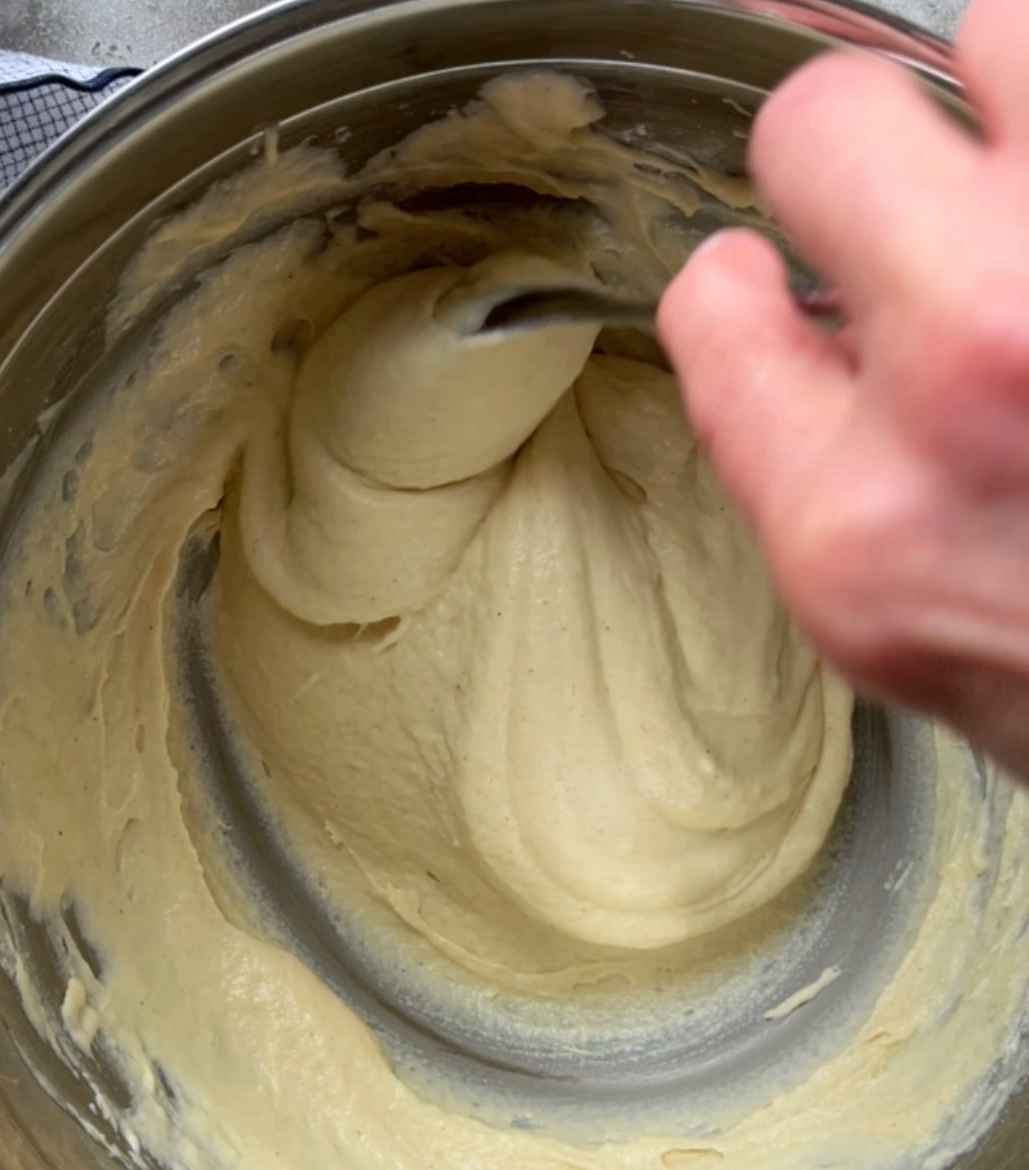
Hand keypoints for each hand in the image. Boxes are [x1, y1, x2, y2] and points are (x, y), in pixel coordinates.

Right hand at [658, 0, 1028, 776]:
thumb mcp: (880, 605)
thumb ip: (795, 453)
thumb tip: (789, 313)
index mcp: (864, 509)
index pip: (716, 298)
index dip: (744, 280)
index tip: (784, 282)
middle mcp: (988, 360)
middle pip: (825, 120)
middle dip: (846, 156)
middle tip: (908, 208)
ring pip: (1005, 33)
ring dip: (1008, 103)